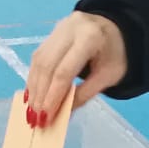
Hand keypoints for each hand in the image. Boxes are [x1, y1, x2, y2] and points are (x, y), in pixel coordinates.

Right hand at [24, 12, 127, 127]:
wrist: (117, 29)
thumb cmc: (116, 54)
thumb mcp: (108, 77)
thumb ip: (84, 95)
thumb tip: (61, 115)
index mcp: (89, 37)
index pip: (64, 72)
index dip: (52, 96)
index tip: (46, 118)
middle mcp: (69, 29)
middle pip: (47, 66)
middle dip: (40, 95)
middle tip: (35, 118)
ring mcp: (58, 29)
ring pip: (39, 61)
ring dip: (34, 88)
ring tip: (32, 110)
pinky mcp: (51, 34)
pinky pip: (38, 57)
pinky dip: (34, 77)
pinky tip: (32, 94)